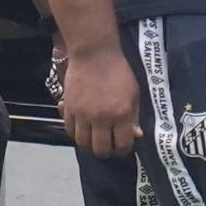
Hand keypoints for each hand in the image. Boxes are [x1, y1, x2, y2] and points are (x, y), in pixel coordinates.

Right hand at [60, 44, 141, 158]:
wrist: (94, 53)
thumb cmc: (119, 71)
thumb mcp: (133, 93)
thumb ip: (134, 116)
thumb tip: (136, 136)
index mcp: (121, 114)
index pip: (122, 145)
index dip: (123, 149)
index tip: (123, 146)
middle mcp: (101, 118)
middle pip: (101, 150)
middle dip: (106, 151)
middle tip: (108, 145)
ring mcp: (83, 114)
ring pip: (83, 143)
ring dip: (89, 144)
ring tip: (94, 139)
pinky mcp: (69, 108)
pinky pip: (69, 130)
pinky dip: (75, 132)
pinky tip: (82, 128)